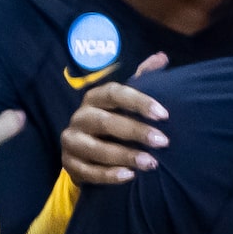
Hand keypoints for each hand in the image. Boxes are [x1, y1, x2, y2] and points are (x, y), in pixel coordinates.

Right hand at [59, 53, 171, 184]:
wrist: (86, 150)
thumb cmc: (113, 120)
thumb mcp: (126, 100)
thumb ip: (143, 79)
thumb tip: (161, 57)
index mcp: (94, 98)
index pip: (114, 93)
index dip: (139, 102)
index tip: (164, 115)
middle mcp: (79, 117)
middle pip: (105, 122)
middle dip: (136, 132)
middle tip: (163, 142)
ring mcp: (71, 141)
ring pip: (96, 149)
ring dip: (125, 156)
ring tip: (151, 163)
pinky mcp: (68, 163)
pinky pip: (88, 171)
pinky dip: (108, 175)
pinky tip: (129, 176)